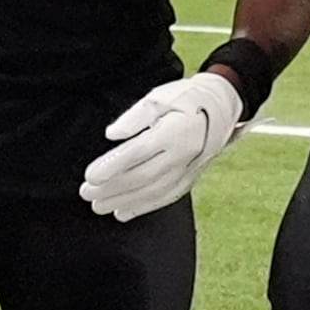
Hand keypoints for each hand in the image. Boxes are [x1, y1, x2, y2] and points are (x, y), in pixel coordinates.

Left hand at [81, 69, 246, 220]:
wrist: (223, 107)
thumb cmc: (186, 99)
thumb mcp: (159, 97)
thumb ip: (134, 117)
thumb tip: (112, 134)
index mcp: (174, 131)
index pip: (138, 152)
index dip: (113, 166)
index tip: (90, 175)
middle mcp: (183, 154)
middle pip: (143, 177)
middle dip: (112, 188)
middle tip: (86, 193)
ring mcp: (189, 169)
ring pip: (153, 191)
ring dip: (124, 201)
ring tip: (99, 206)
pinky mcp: (191, 177)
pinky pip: (167, 197)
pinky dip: (144, 206)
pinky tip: (124, 211)